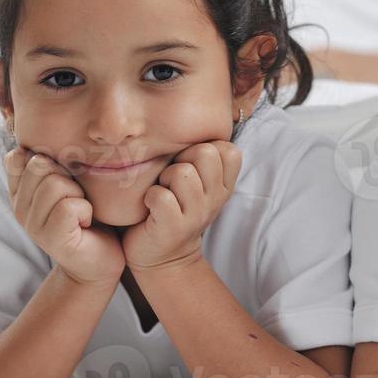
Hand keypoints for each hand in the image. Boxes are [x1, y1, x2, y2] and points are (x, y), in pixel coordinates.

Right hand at [5, 147, 124, 285]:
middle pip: (39, 165)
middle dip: (67, 175)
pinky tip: (85, 224)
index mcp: (20, 192)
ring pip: (55, 184)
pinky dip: (85, 210)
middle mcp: (19, 208)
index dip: (46, 158)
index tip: (63, 176)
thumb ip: (51, 161)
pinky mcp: (51, 239)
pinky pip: (69, 206)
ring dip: (79, 194)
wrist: (100, 258)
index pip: (18, 157)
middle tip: (77, 196)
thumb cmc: (88, 214)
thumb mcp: (68, 182)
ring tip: (81, 211)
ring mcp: (32, 226)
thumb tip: (36, 134)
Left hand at [122, 141, 240, 272]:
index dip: (204, 149)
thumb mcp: (197, 185)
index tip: (191, 167)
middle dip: (182, 160)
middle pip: (205, 153)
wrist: (162, 256)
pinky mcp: (173, 228)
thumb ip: (201, 159)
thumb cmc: (174, 208)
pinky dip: (149, 198)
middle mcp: (215, 198)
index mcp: (224, 185)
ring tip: (162, 192)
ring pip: (182, 173)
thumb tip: (192, 120)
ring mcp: (197, 215)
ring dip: (164, 179)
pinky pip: (161, 196)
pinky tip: (149, 207)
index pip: (227, 149)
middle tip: (172, 180)